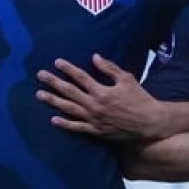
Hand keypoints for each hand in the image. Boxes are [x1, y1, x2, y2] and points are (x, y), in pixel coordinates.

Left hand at [37, 55, 158, 140]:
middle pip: (70, 92)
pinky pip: (77, 127)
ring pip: (69, 109)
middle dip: (53, 82)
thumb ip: (109, 68)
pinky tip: (53, 119)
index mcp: (102, 91)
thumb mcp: (127, 79)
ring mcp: (93, 119)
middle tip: (40, 75)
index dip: (68, 68)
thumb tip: (94, 57)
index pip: (81, 77)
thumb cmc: (139, 98)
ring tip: (39, 95)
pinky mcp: (96, 131)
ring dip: (53, 101)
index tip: (57, 62)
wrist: (148, 123)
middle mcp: (95, 105)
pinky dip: (64, 124)